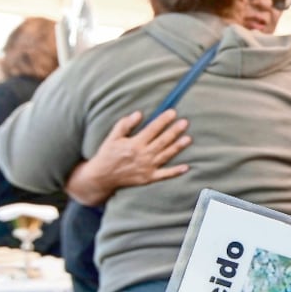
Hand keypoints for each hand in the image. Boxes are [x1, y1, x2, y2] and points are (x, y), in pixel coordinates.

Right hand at [65, 109, 190, 204]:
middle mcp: (143, 155)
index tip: (173, 112)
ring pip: (166, 155)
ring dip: (178, 147)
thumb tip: (138, 114)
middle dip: (174, 131)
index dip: (163, 120)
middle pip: (162, 141)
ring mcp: (147, 167)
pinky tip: (186, 167)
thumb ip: (125, 125)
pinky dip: (175, 172)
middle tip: (185, 122)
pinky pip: (164, 175)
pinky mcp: (149, 178)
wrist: (102, 177)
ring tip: (188, 139)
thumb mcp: (113, 138)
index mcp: (134, 144)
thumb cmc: (108, 155)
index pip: (152, 129)